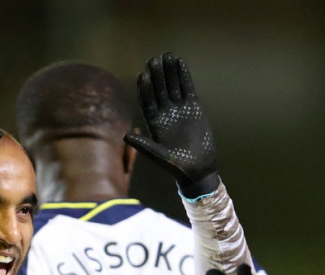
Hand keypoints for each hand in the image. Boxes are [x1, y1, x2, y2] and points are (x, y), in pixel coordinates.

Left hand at [124, 52, 218, 197]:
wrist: (198, 169)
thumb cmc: (177, 167)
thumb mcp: (159, 156)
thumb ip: (144, 145)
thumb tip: (125, 136)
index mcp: (154, 123)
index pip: (147, 101)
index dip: (144, 88)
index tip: (142, 74)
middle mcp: (164, 113)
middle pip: (158, 90)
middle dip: (156, 75)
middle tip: (153, 59)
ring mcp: (179, 109)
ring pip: (172, 86)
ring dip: (169, 71)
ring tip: (167, 55)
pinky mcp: (193, 107)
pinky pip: (187, 89)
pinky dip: (184, 77)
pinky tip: (180, 63)